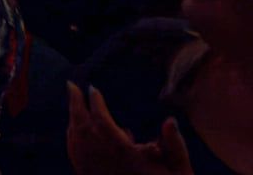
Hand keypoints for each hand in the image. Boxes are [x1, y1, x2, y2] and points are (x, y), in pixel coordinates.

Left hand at [67, 84, 193, 174]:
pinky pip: (77, 156)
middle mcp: (107, 166)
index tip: (93, 89)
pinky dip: (74, 140)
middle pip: (83, 130)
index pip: (104, 125)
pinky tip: (76, 130)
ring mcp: (98, 174)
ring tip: (73, 102)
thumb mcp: (181, 172)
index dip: (97, 106)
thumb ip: (175, 146)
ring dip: (73, 121)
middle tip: (71, 86)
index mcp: (127, 158)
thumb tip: (169, 120)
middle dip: (76, 106)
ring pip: (77, 143)